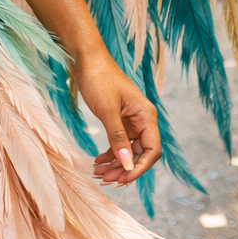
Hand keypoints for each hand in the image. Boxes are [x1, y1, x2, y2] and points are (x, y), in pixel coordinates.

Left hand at [75, 47, 160, 186]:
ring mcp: (130, 120)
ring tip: (98, 174)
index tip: (122, 179)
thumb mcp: (107, 110)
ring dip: (116, 163)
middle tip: (105, 179)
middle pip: (141, 153)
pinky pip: (118, 142)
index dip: (139, 168)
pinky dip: (110, 153)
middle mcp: (142, 120)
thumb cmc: (99, 78)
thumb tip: (127, 164)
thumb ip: (117, 137)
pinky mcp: (118, 119)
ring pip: (128, 150)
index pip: (152, 151)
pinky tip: (98, 161)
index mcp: (146, 116)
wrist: (85, 58)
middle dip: (124, 168)